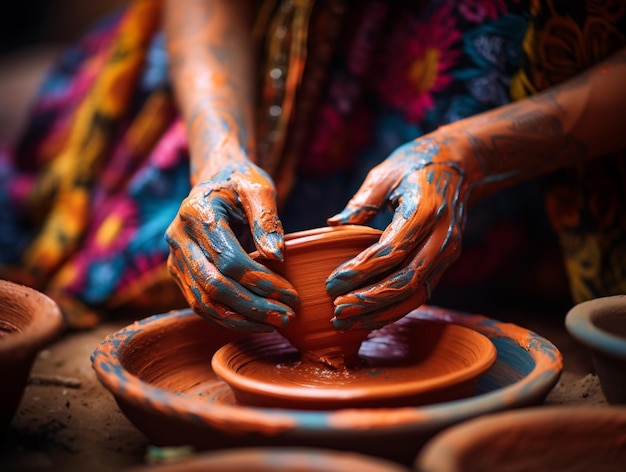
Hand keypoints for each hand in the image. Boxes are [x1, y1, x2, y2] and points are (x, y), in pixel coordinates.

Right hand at [165, 138, 297, 332]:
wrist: (216, 180)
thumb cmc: (241, 182)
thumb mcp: (258, 188)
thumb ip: (266, 220)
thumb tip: (275, 257)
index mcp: (196, 213)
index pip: (228, 260)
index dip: (261, 282)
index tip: (291, 294)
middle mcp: (178, 238)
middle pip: (214, 286)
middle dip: (253, 307)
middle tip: (286, 317)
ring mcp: (175, 258)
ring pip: (204, 302)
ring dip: (241, 320)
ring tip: (274, 325)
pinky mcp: (180, 273)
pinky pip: (201, 304)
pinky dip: (228, 319)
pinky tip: (256, 323)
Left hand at [326, 137, 467, 330]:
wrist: (459, 167)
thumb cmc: (414, 166)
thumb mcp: (385, 173)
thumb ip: (362, 202)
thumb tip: (332, 226)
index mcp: (425, 210)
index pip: (392, 250)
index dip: (361, 270)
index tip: (331, 283)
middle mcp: (441, 237)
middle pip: (406, 280)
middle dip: (369, 300)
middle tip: (337, 311)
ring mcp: (446, 253)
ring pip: (415, 294)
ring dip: (381, 313)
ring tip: (347, 322)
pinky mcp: (444, 264)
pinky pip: (419, 293)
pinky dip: (394, 309)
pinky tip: (367, 317)